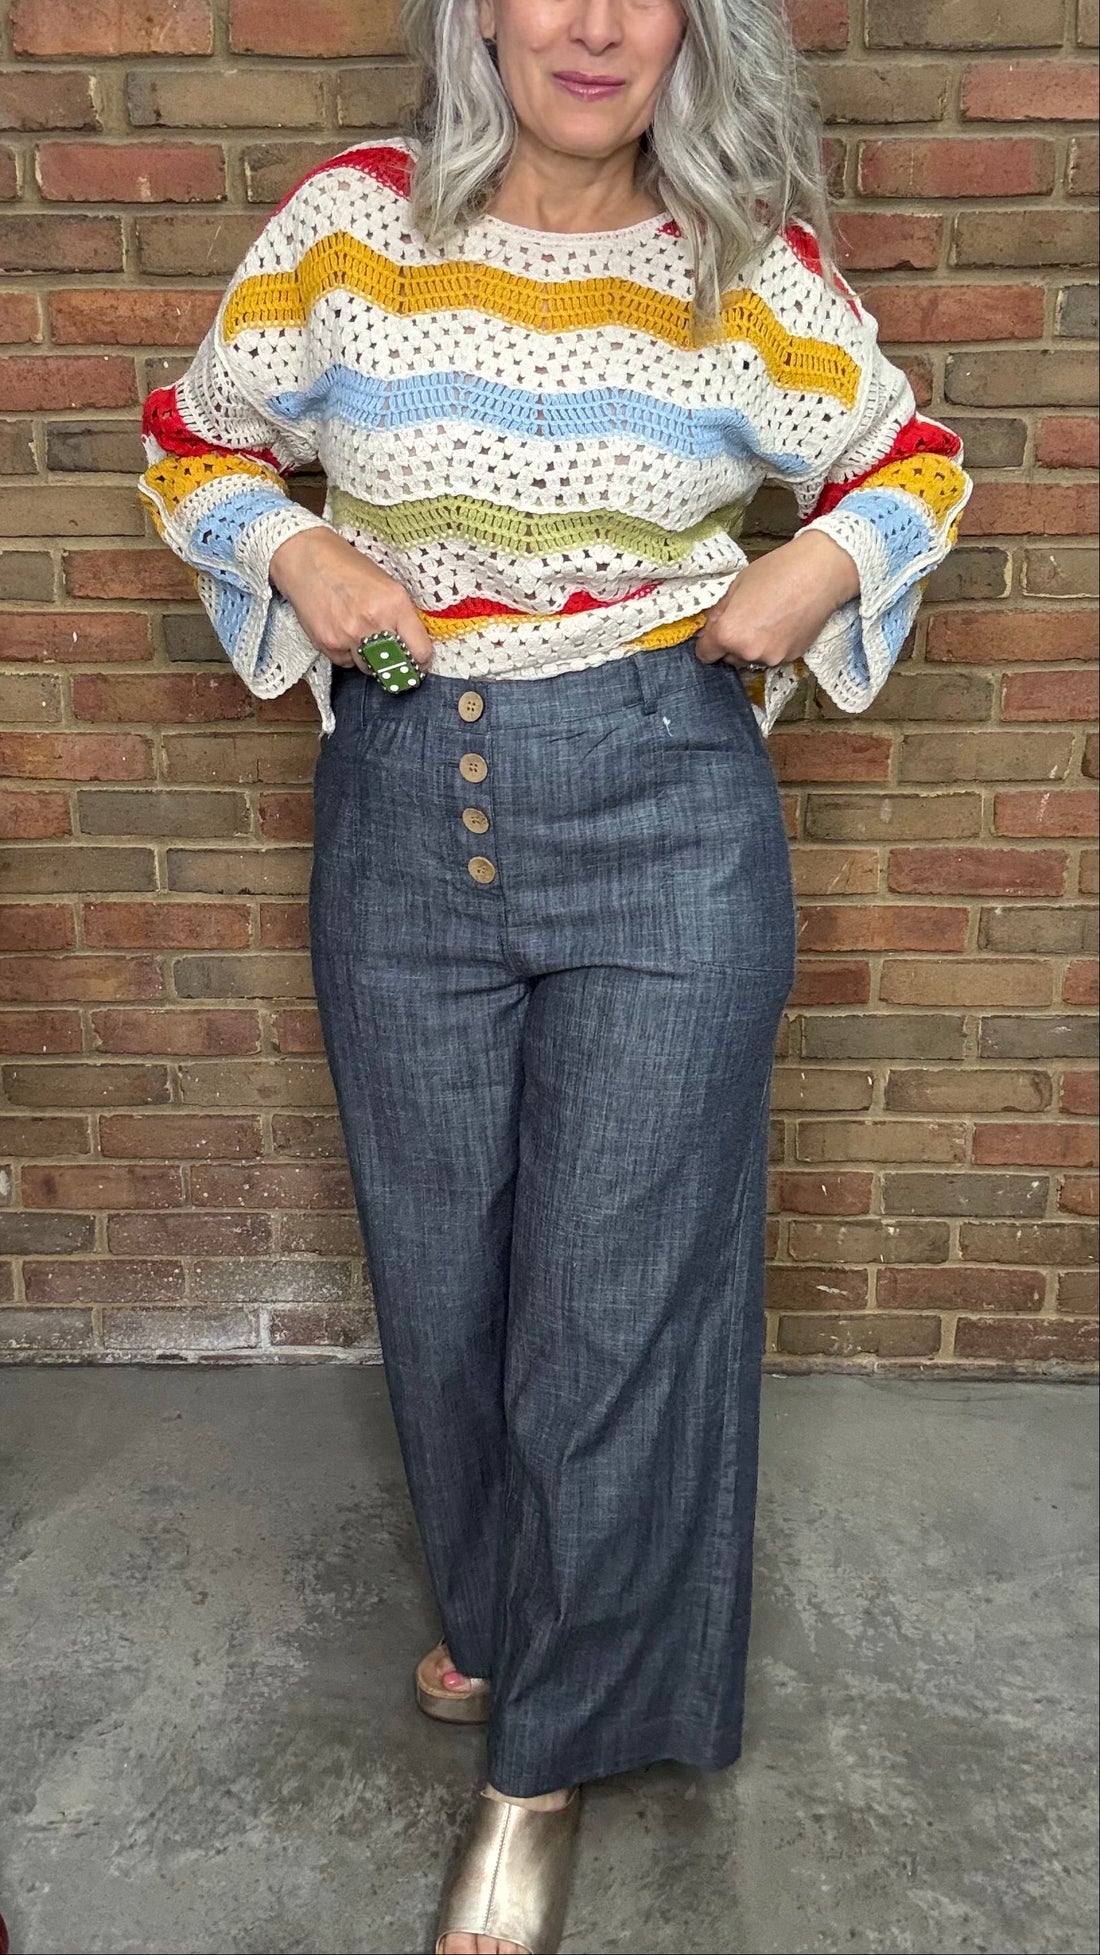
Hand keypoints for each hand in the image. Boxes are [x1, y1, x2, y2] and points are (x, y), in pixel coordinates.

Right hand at [268, 527, 434, 670]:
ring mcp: (349, 636)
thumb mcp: (386, 583)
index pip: (420, 650)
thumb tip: (413, 643)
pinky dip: (347, 653)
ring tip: (361, 635)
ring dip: (369, 659)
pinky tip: (340, 631)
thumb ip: (401, 614)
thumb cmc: (347, 566)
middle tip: (393, 655)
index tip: (420, 660)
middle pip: (395, 665)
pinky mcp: (328, 644)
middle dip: (396, 663)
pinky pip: (346, 663)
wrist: (306, 558)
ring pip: (369, 668)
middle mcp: (373, 622)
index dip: (422, 659)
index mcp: (394, 603)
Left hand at [694, 529, 860, 670]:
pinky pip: (773, 656)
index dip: (708, 642)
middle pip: (729, 658)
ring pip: (752, 658)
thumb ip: (719, 611)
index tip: (714, 633)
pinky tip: (783, 623)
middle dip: (731, 643)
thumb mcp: (737, 585)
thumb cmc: (777, 572)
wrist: (820, 573)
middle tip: (746, 618)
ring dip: (753, 646)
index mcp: (728, 634)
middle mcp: (748, 652)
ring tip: (767, 619)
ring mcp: (772, 657)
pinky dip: (773, 645)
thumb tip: (709, 625)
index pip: (705, 654)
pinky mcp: (791, 657)